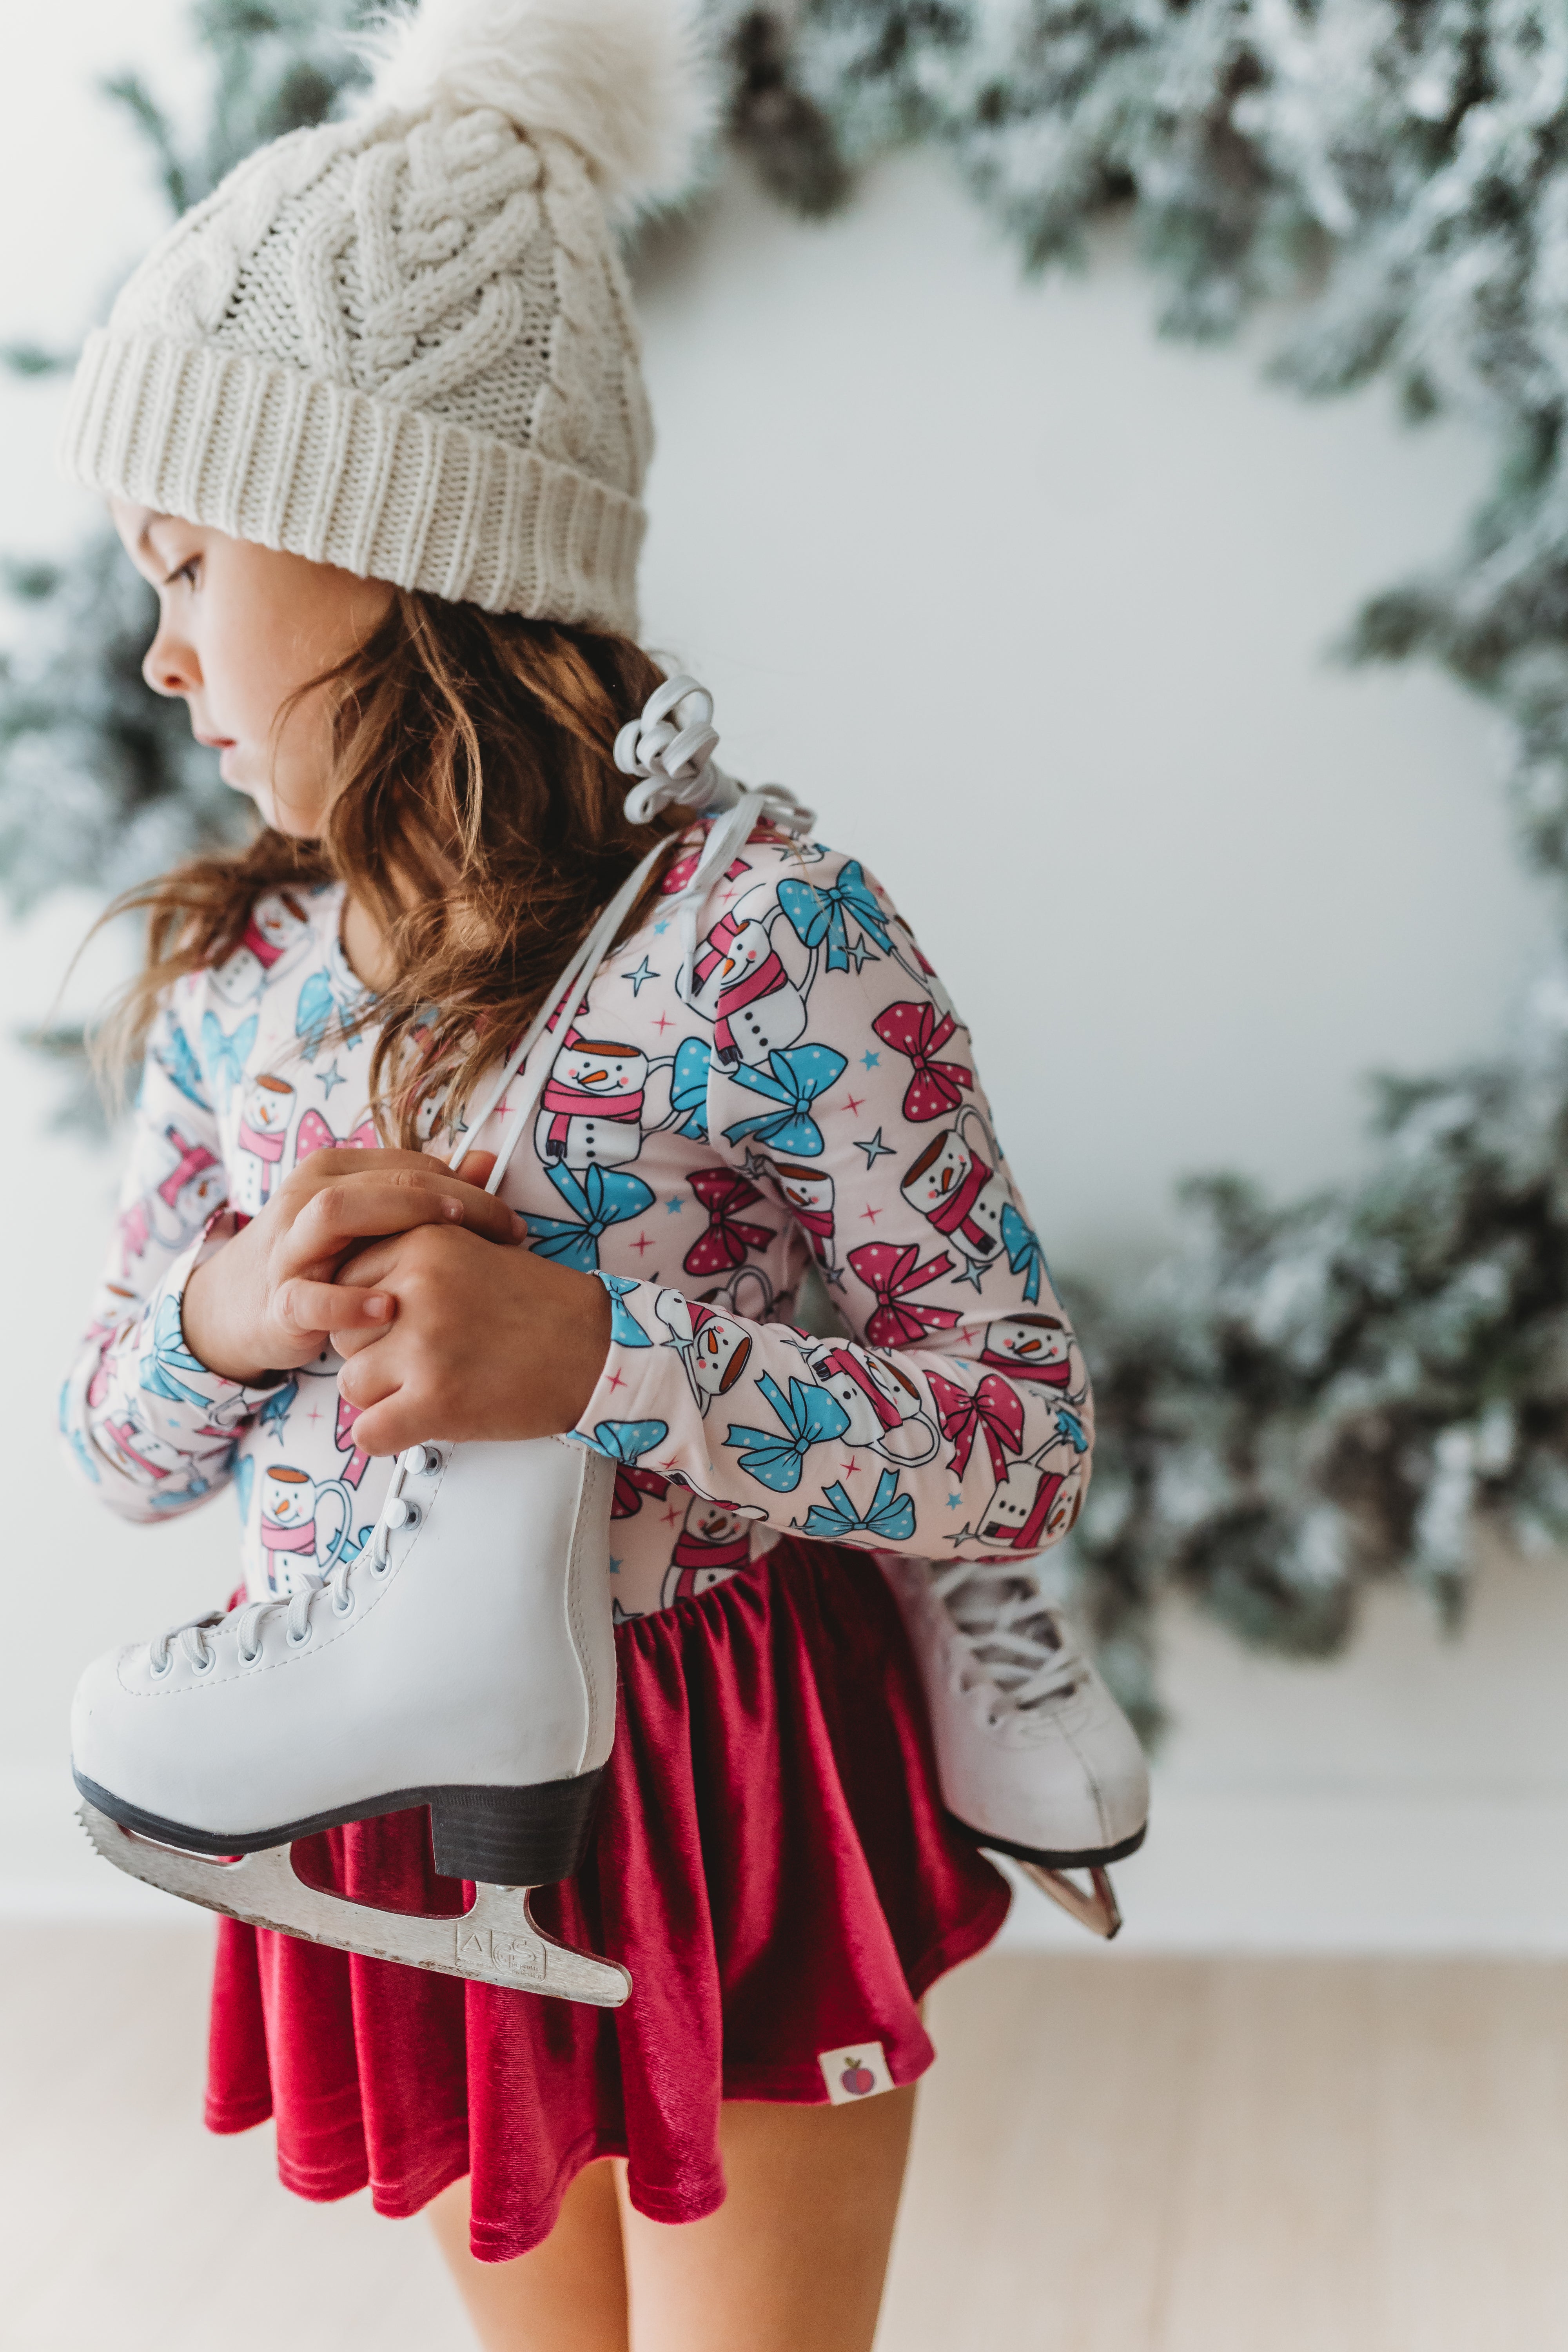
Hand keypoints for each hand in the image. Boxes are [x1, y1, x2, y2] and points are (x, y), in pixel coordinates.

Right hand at [181, 1147, 523, 1385]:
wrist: (233, 1309)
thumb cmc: (317, 1263)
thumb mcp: (369, 1226)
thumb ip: (423, 1195)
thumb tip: (488, 1162)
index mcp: (334, 1173)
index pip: (411, 1166)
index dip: (469, 1188)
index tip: (511, 1220)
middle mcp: (308, 1199)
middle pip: (385, 1181)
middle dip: (454, 1199)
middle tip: (507, 1229)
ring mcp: (289, 1248)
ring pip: (337, 1212)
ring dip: (399, 1219)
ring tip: (452, 1236)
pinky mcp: (278, 1302)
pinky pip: (308, 1298)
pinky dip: (347, 1303)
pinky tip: (387, 1308)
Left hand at [329, 1225, 612, 1454]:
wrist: (598, 1348)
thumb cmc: (540, 1306)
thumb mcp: (478, 1251)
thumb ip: (419, 1256)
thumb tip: (358, 1284)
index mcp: (424, 1241)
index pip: (348, 1281)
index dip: (369, 1313)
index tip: (402, 1325)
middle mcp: (417, 1287)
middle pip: (344, 1333)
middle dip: (373, 1355)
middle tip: (424, 1361)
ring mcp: (425, 1346)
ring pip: (351, 1383)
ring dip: (382, 1397)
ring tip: (429, 1390)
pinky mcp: (437, 1400)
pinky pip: (368, 1433)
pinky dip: (386, 1438)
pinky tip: (417, 1426)